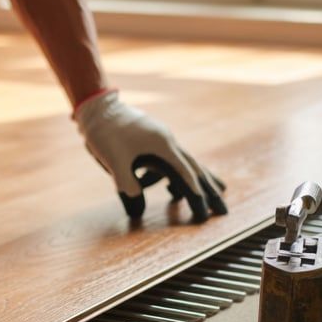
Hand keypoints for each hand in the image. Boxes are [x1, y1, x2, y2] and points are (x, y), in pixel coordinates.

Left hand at [75, 91, 227, 221]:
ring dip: (198, 182)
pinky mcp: (153, 142)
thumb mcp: (114, 161)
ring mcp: (161, 141)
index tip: (205, 213)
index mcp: (162, 146)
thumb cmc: (105, 133)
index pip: (185, 175)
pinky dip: (172, 178)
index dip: (195, 196)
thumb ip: (126, 185)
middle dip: (210, 190)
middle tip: (223, 209)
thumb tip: (136, 212)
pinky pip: (170, 162)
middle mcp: (168, 143)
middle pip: (195, 169)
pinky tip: (169, 191)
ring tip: (214, 195)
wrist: (98, 108)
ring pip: (186, 164)